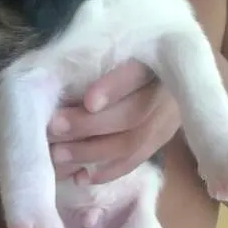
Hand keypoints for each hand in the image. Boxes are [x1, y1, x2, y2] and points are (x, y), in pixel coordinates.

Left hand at [48, 60, 180, 183]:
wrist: (173, 67)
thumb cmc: (128, 54)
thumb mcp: (118, 51)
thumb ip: (96, 67)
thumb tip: (57, 91)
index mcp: (159, 58)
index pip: (138, 73)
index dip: (114, 89)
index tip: (88, 102)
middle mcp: (168, 91)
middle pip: (132, 114)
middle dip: (89, 125)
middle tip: (54, 129)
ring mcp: (169, 119)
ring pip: (133, 143)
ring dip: (92, 152)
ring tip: (59, 155)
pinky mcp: (162, 139)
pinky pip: (136, 161)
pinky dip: (107, 171)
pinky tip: (81, 176)